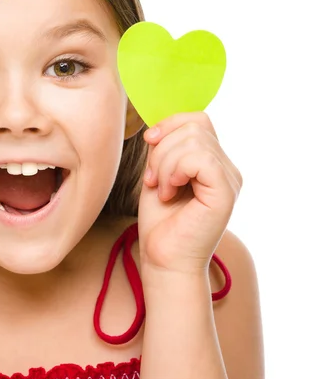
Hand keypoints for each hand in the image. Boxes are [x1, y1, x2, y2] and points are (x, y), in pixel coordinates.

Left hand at [137, 112, 241, 274]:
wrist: (163, 259)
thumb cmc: (160, 221)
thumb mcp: (157, 173)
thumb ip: (164, 148)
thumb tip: (158, 127)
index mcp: (212, 162)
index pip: (198, 120)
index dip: (169, 124)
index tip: (149, 143)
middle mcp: (226, 168)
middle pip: (194, 126)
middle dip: (162, 148)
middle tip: (153, 179)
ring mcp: (230, 179)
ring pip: (193, 140)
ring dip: (164, 163)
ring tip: (161, 189)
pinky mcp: (226, 192)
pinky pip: (200, 158)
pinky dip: (175, 170)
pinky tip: (169, 191)